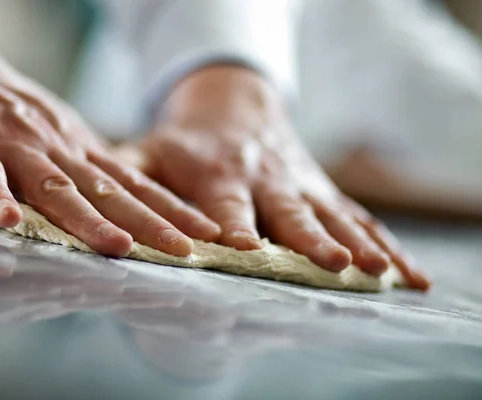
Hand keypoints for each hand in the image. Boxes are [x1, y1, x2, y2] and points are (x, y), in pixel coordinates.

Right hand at [0, 9, 219, 256]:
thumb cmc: (8, 109)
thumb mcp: (61, 136)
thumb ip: (88, 169)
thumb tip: (128, 203)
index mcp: (81, 150)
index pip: (135, 185)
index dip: (172, 209)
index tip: (206, 232)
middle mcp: (59, 150)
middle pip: (109, 192)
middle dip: (150, 223)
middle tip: (184, 250)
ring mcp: (16, 148)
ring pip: (57, 188)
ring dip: (88, 218)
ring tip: (119, 246)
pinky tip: (8, 222)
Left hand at [133, 65, 429, 289]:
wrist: (236, 105)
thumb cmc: (186, 141)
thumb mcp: (150, 148)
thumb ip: (124, 173)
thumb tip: (91, 201)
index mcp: (220, 174)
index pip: (228, 205)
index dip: (235, 226)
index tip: (244, 248)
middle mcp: (266, 180)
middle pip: (291, 213)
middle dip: (310, 239)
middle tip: (334, 264)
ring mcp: (301, 186)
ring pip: (333, 217)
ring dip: (357, 244)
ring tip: (380, 271)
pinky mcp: (323, 192)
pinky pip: (359, 219)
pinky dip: (386, 245)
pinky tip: (408, 275)